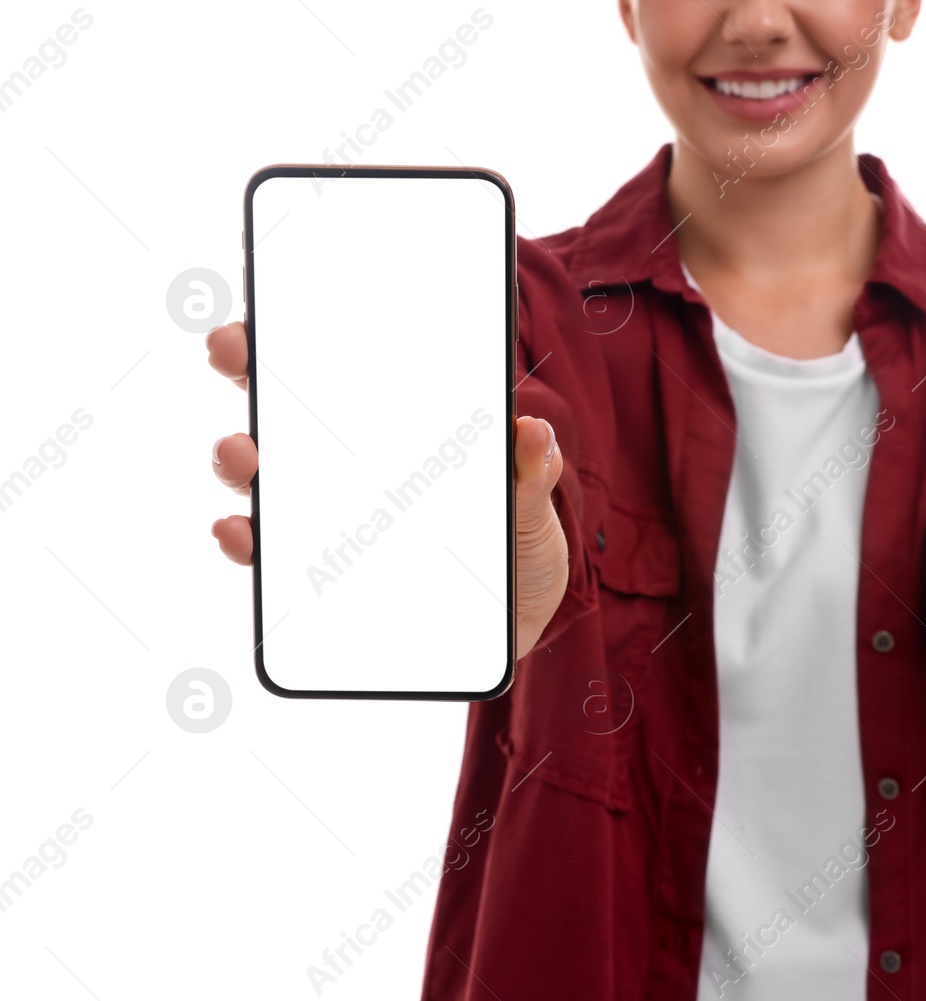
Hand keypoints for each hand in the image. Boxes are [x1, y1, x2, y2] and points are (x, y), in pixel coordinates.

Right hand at [205, 321, 569, 658]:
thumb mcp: (531, 498)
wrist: (513, 615)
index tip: (271, 299)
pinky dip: (245, 541)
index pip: (336, 363)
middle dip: (245, 368)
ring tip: (240, 451)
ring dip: (238, 458)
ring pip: (261, 476)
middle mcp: (346, 461)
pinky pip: (266, 553)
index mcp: (395, 424)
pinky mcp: (317, 573)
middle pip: (281, 405)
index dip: (297, 326)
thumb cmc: (514, 539)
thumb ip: (532, 468)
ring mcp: (326, 514)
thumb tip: (533, 429)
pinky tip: (240, 531)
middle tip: (231, 349)